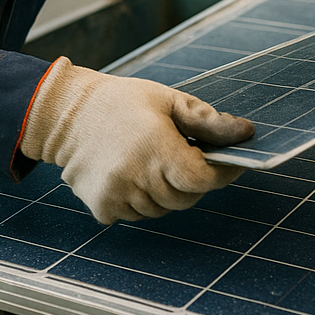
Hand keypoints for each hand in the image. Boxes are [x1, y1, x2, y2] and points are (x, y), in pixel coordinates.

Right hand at [19, 57, 253, 223]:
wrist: (68, 114)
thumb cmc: (123, 101)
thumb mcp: (168, 99)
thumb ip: (208, 120)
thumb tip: (246, 132)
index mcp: (156, 146)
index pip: (202, 180)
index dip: (221, 174)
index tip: (229, 163)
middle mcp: (136, 176)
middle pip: (185, 198)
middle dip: (192, 180)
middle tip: (182, 154)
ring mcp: (118, 195)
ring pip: (162, 209)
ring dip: (166, 191)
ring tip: (150, 159)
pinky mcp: (103, 208)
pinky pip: (137, 214)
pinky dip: (141, 199)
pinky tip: (130, 171)